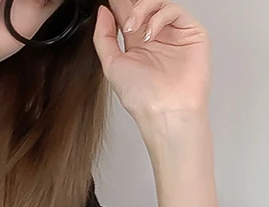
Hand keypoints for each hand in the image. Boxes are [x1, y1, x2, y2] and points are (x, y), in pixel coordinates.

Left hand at [93, 0, 210, 123]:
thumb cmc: (141, 96)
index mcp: (135, 45)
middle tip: (118, 3)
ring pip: (158, 4)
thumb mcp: (111, 65)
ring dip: (141, 9)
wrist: (165, 109)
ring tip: (131, 27)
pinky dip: (159, 17)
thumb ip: (104, 37)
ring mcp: (173, 33)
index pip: (126, 16)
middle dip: (130, 4)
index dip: (118, 6)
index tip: (107, 1)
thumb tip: (103, 12)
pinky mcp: (191, 32)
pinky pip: (174, 11)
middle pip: (143, 6)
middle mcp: (154, 38)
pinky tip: (150, 35)